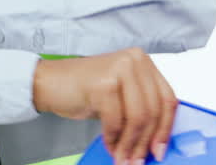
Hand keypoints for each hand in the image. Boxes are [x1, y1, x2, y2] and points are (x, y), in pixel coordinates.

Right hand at [32, 48, 175, 164]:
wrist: (49, 82)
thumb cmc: (84, 89)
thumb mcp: (121, 96)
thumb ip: (141, 108)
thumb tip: (157, 141)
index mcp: (143, 62)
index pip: (167, 98)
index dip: (166, 128)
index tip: (160, 150)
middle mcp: (134, 60)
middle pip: (153, 110)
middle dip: (145, 142)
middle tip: (137, 160)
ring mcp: (119, 69)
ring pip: (138, 118)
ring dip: (130, 144)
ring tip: (123, 158)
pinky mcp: (104, 83)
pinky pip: (116, 121)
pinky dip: (113, 139)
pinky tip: (109, 145)